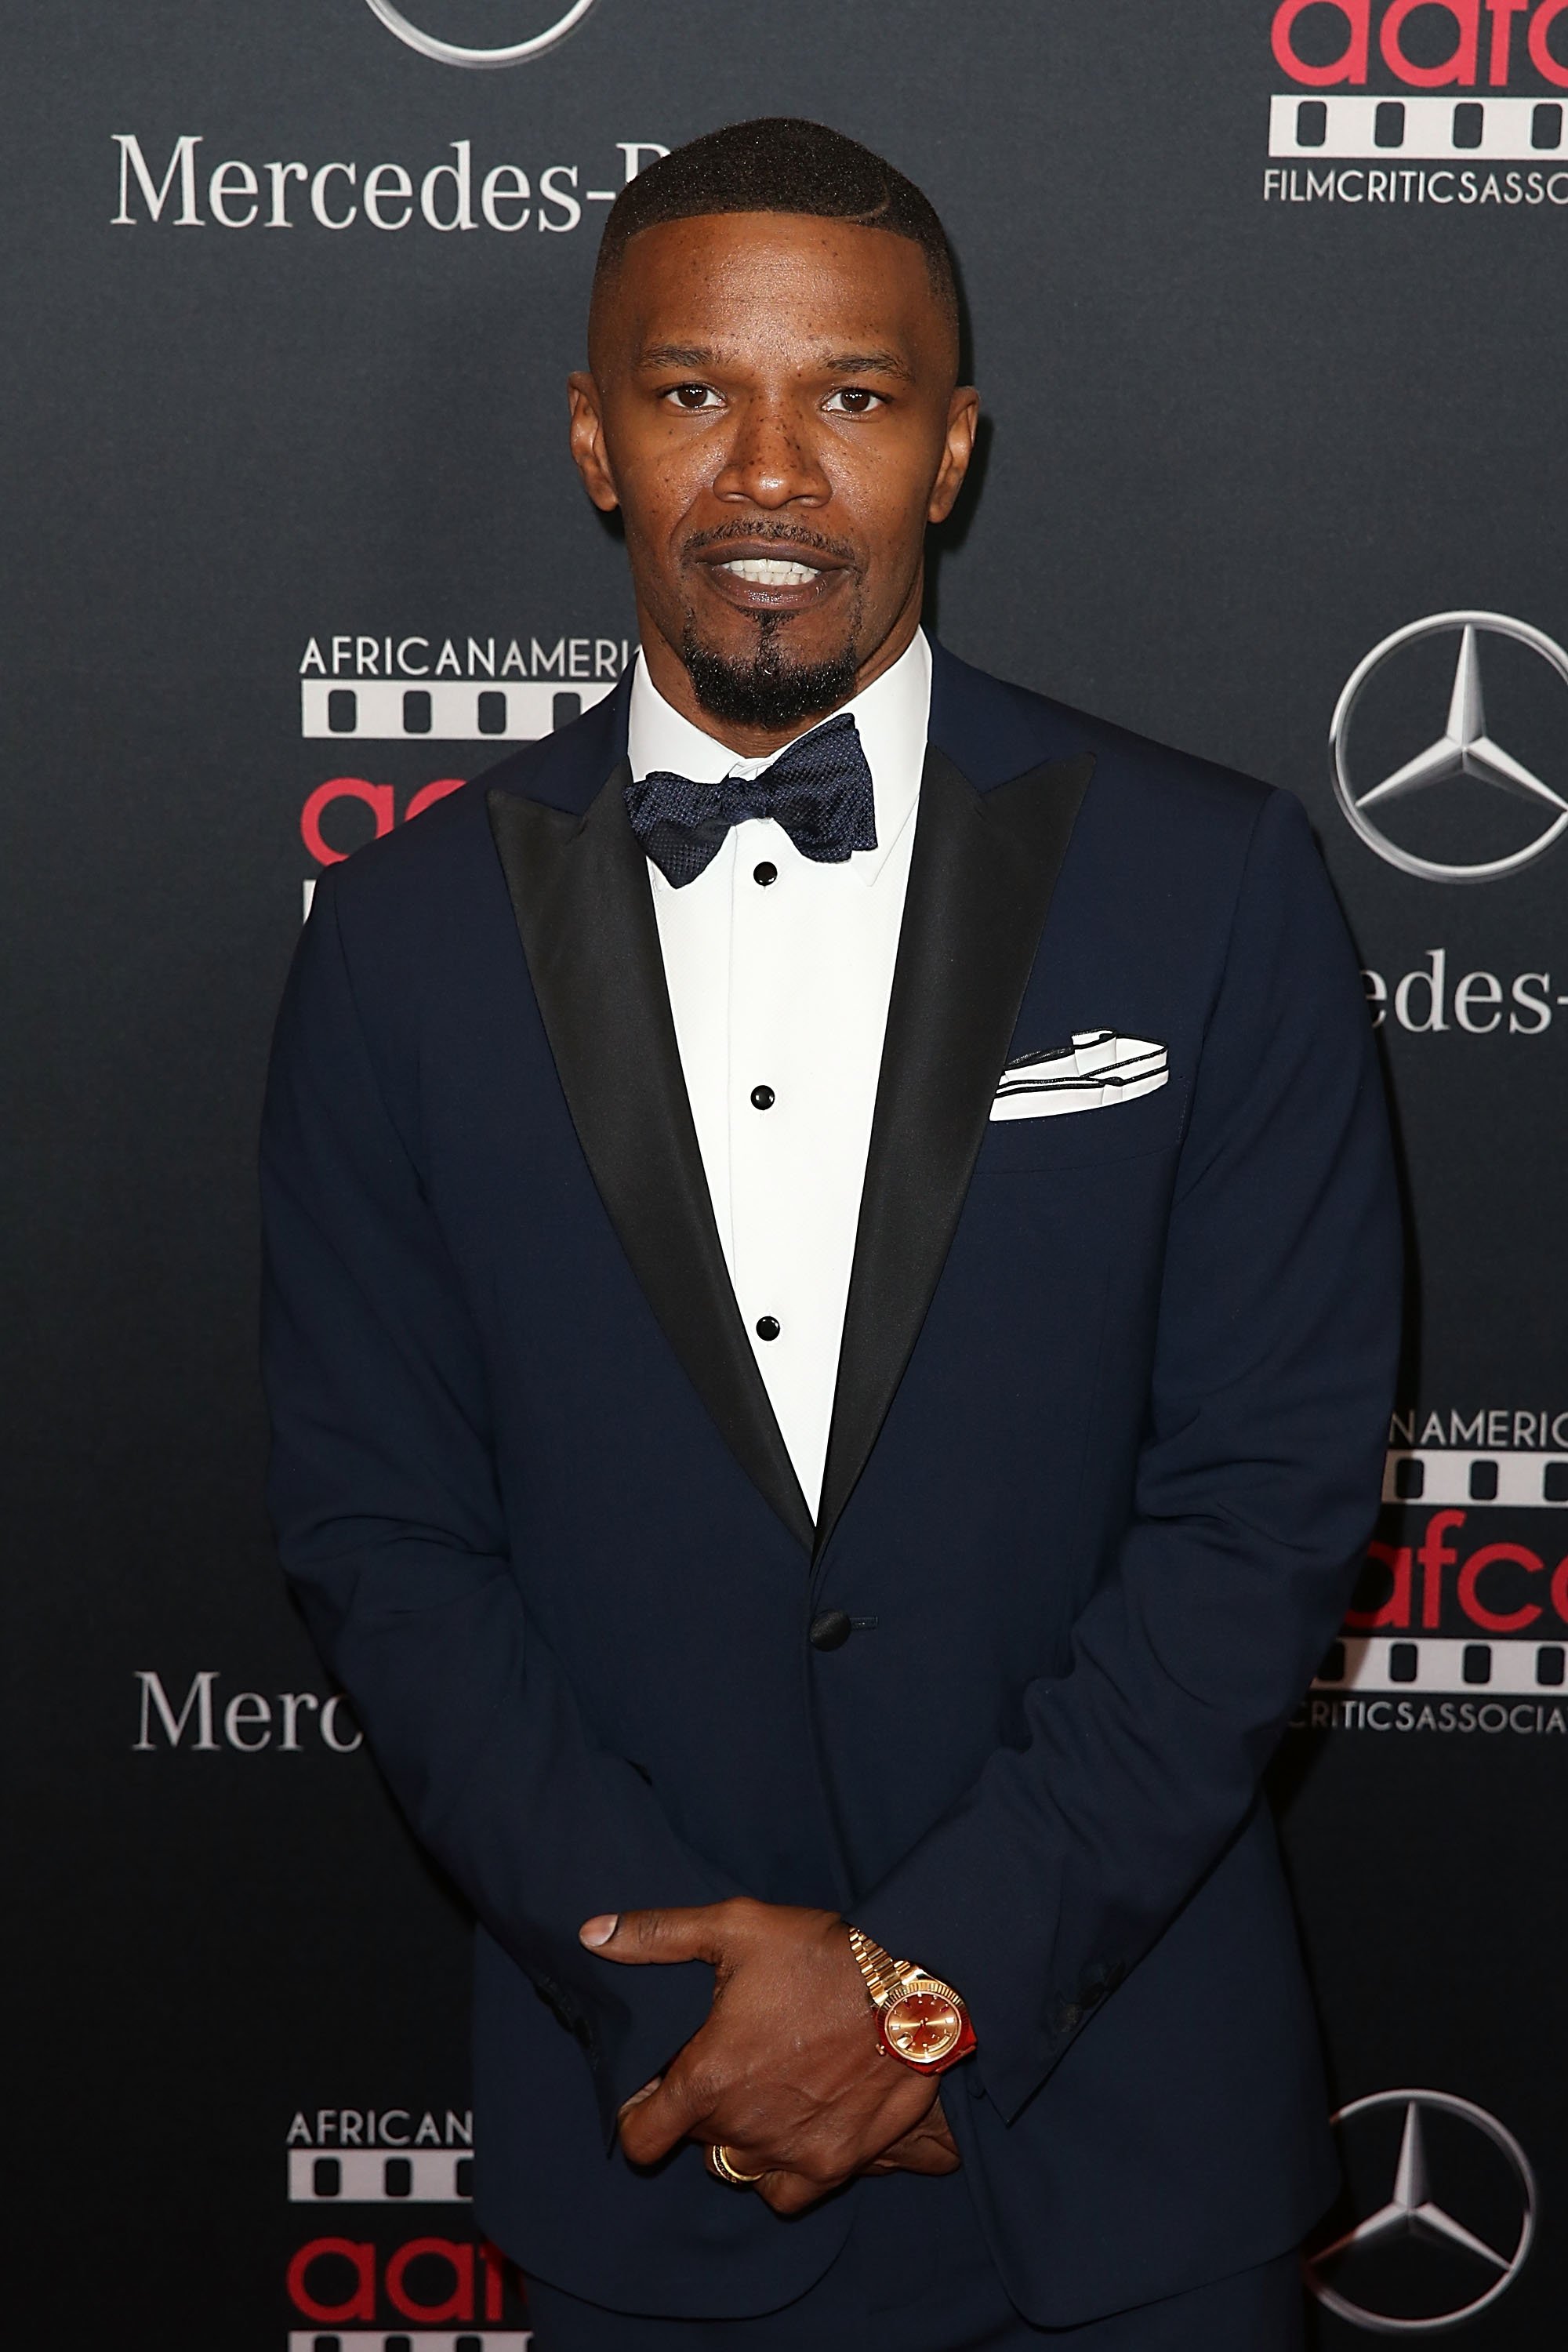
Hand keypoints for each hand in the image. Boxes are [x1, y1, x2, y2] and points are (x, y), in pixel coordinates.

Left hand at [579, 1897, 956, 2211]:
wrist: (915, 1991)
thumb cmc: (821, 1955)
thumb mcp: (736, 1926)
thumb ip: (658, 1934)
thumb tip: (591, 1934)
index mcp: (707, 2078)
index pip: (641, 2138)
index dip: (638, 2117)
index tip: (651, 2095)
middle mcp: (742, 2127)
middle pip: (695, 2143)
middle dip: (700, 2110)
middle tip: (727, 2066)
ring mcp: (789, 2152)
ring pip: (738, 2168)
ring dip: (739, 2139)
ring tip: (760, 2094)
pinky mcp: (834, 2165)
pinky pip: (786, 2193)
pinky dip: (781, 2171)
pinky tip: (792, 2129)